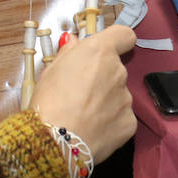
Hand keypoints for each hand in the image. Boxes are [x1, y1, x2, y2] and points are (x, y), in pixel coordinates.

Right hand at [31, 25, 137, 164]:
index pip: (124, 35)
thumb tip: (75, 42)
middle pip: (116, 68)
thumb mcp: (51, 70)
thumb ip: (69, 53)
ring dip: (105, 99)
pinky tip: (93, 129)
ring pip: (118, 94)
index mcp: (99, 52)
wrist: (56, 142)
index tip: (104, 51)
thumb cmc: (48, 100)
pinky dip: (110, 121)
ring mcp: (126, 98)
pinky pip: (121, 116)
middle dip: (102, 76)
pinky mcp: (130, 123)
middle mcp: (118, 71)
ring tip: (83, 115)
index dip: (115, 41)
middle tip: (80, 91)